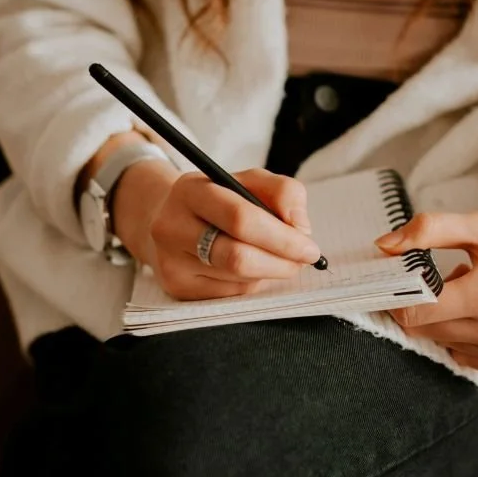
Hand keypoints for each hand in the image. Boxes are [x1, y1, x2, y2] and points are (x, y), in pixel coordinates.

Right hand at [113, 163, 322, 299]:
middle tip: (303, 260)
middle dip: (282, 262)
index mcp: (191, 190)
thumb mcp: (249, 181)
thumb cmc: (220, 200)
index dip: (282, 237)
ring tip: (277, 259)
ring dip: (270, 272)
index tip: (310, 247)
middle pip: (238, 257)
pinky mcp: (177, 288)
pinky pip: (230, 295)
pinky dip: (252, 283)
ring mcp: (171, 262)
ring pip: (238, 279)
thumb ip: (283, 192)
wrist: (167, 219)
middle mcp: (172, 227)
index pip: (241, 217)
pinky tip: (252, 269)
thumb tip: (300, 228)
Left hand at [375, 200, 477, 376]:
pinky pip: (469, 358)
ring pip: (446, 345)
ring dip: (450, 321)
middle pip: (426, 331)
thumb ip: (429, 230)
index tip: (404, 280)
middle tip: (454, 277)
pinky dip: (470, 338)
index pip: (414, 312)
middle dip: (427, 305)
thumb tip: (383, 245)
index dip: (401, 297)